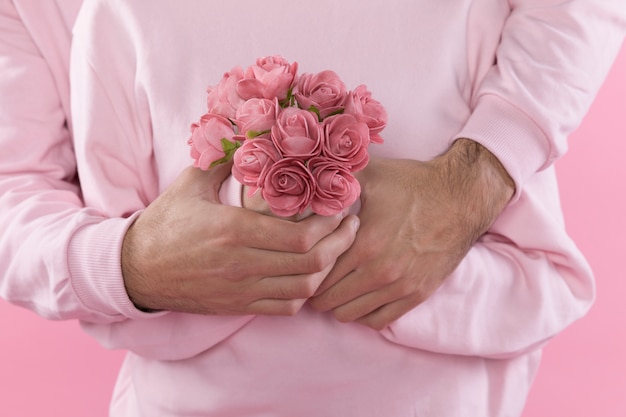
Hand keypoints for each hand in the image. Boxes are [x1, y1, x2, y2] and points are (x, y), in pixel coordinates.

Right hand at [121, 163, 358, 315]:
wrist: (136, 270)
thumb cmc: (165, 224)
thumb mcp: (191, 183)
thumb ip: (223, 158)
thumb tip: (249, 132)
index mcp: (234, 231)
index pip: (301, 236)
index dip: (330, 225)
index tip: (341, 209)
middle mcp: (243, 264)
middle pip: (312, 264)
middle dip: (341, 245)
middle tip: (351, 227)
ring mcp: (242, 289)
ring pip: (304, 289)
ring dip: (328, 270)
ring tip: (336, 249)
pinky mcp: (239, 305)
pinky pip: (286, 307)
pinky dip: (306, 293)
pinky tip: (309, 274)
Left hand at [308, 139, 514, 329]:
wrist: (462, 197)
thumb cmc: (414, 184)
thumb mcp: (372, 174)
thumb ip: (335, 179)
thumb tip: (305, 180)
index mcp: (365, 244)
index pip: (319, 275)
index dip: (305, 271)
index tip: (302, 264)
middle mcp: (381, 272)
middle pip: (329, 299)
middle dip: (316, 290)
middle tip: (313, 278)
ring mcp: (400, 287)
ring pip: (351, 314)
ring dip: (337, 303)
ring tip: (334, 287)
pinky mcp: (417, 294)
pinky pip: (379, 320)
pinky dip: (363, 314)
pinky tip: (359, 297)